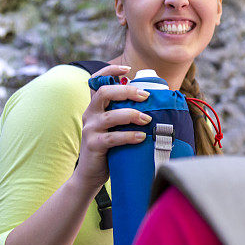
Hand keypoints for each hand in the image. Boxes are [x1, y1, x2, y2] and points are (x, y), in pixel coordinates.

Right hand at [73, 65, 151, 191]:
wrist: (91, 175)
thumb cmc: (109, 148)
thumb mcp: (115, 127)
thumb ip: (125, 114)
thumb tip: (154, 104)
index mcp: (96, 106)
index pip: (97, 81)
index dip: (110, 71)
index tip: (128, 69)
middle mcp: (90, 114)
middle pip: (105, 93)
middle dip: (127, 91)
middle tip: (145, 96)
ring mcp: (90, 129)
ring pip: (111, 116)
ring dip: (132, 115)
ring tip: (147, 119)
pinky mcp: (94, 145)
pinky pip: (112, 138)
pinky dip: (129, 136)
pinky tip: (141, 137)